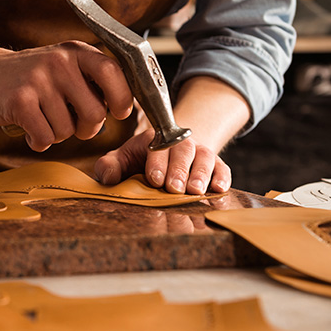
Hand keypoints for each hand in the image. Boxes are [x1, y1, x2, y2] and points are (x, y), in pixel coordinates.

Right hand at [0, 41, 132, 151]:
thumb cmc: (30, 77)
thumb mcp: (63, 67)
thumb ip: (92, 81)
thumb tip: (126, 108)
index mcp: (76, 51)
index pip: (113, 73)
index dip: (122, 98)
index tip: (117, 112)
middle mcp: (59, 62)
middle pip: (95, 113)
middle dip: (86, 128)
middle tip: (70, 123)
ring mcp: (38, 80)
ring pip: (67, 130)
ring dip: (56, 134)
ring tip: (42, 119)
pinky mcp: (19, 101)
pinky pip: (45, 137)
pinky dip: (38, 141)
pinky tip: (29, 129)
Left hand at [94, 128, 230, 194]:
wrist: (170, 155)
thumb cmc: (140, 160)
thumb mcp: (122, 160)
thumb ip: (110, 166)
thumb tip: (107, 177)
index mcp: (156, 139)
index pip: (158, 147)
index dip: (157, 162)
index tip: (154, 179)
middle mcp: (181, 144)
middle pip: (183, 152)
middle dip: (178, 170)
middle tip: (174, 188)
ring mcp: (200, 154)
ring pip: (205, 159)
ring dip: (201, 174)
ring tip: (195, 190)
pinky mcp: (216, 165)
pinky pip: (223, 168)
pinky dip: (222, 178)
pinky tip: (219, 189)